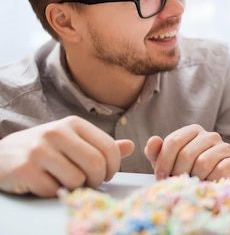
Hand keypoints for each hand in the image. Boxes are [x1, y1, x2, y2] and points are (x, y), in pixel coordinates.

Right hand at [0, 116, 134, 196]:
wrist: (2, 155)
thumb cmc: (44, 149)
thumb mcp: (72, 140)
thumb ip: (100, 145)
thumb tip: (131, 146)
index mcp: (74, 124)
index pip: (109, 148)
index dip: (112, 167)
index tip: (105, 174)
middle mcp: (57, 132)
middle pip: (96, 164)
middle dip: (97, 180)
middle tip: (88, 182)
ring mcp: (40, 150)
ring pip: (77, 179)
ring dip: (74, 187)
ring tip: (65, 181)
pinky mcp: (25, 168)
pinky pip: (54, 190)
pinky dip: (54, 192)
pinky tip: (46, 183)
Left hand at [144, 124, 229, 180]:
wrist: (214, 184)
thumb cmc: (188, 171)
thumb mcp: (167, 162)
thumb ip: (156, 151)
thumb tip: (153, 140)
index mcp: (193, 130)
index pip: (173, 141)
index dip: (164, 162)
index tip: (161, 176)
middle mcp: (211, 135)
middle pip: (186, 153)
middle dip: (178, 172)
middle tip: (178, 181)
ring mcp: (225, 146)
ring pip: (202, 163)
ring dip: (195, 177)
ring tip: (194, 181)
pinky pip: (218, 171)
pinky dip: (210, 181)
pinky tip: (208, 182)